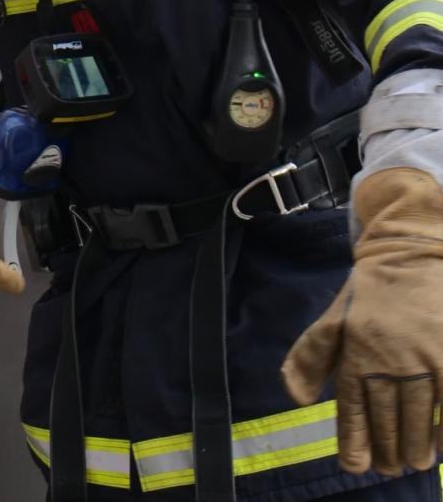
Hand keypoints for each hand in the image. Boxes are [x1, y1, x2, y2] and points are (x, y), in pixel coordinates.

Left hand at [282, 168, 442, 475]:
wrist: (409, 253)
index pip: (353, 409)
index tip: (355, 466)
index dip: (354, 441)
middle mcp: (389, 358)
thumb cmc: (369, 294)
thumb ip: (311, 357)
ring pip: (421, 412)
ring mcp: (425, 356)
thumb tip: (297, 397)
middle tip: (391, 468)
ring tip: (416, 462)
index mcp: (356, 353)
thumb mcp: (333, 320)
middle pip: (389, 416)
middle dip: (388, 448)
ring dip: (418, 443)